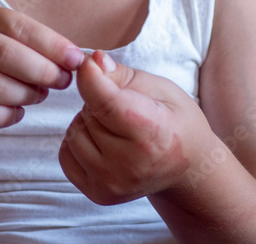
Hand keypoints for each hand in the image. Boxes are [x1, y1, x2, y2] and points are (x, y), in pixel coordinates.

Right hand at [0, 5, 83, 155]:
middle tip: (62, 82)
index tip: (76, 60)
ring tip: (36, 96)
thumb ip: (39, 50)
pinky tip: (15, 113)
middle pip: (4, 52)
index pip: (16, 25)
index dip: (50, 43)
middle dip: (41, 70)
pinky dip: (7, 115)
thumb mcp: (12, 52)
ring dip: (25, 94)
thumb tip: (77, 59)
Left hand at [59, 50, 213, 205]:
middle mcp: (130, 164)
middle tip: (123, 106)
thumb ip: (123, 75)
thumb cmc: (176, 122)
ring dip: (88, 122)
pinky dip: (79, 142)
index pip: (105, 103)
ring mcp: (112, 183)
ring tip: (115, 125)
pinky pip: (67, 154)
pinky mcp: (98, 194)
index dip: (90, 78)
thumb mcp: (161, 89)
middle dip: (98, 101)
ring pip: (74, 133)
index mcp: (152, 133)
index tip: (88, 63)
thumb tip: (93, 61)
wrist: (188, 169)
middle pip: (88, 114)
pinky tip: (103, 141)